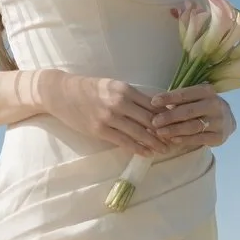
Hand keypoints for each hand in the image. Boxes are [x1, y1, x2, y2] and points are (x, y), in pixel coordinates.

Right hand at [39, 72, 170, 156]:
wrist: (60, 93)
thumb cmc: (88, 88)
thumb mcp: (111, 86)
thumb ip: (131, 96)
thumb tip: (154, 107)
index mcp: (124, 89)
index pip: (153, 104)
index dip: (167, 115)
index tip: (178, 123)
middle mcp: (118, 102)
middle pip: (149, 119)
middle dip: (165, 132)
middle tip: (177, 140)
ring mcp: (108, 117)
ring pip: (139, 132)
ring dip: (154, 143)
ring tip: (166, 150)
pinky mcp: (99, 130)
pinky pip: (124, 142)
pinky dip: (138, 148)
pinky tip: (147, 153)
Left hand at [148, 82, 235, 148]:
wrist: (226, 120)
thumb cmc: (202, 106)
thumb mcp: (194, 98)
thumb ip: (178, 100)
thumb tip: (155, 104)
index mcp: (207, 91)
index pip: (185, 94)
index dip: (168, 98)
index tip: (153, 102)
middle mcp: (215, 104)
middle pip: (188, 111)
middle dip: (169, 117)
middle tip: (154, 122)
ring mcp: (219, 121)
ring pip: (193, 126)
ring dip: (174, 130)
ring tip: (160, 132)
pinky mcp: (219, 136)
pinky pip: (199, 138)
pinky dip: (184, 139)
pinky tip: (173, 140)